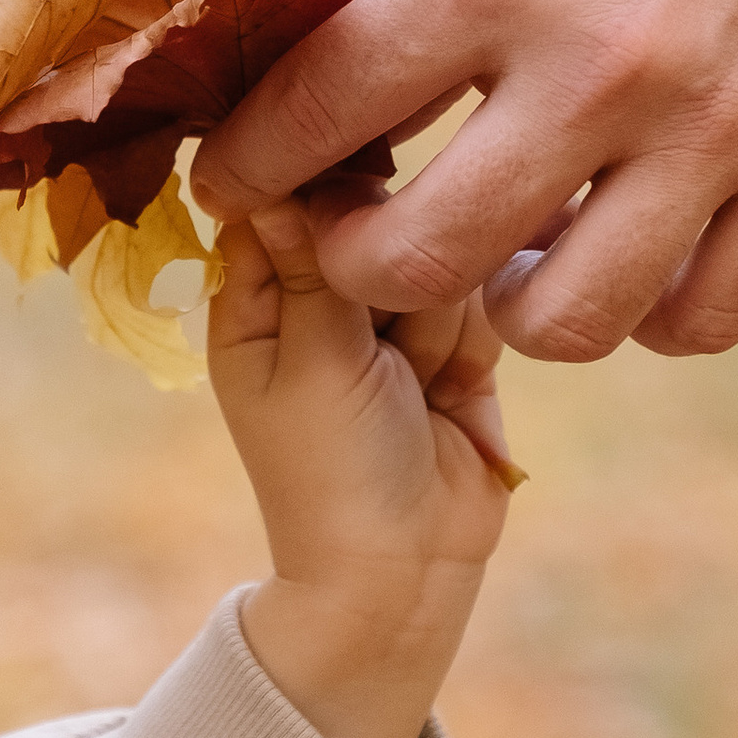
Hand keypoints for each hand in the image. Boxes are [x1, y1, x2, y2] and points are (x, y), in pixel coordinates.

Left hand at [196, 0, 737, 362]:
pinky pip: (703, 315)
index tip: (237, 179)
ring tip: (520, 257)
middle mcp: (600, 67)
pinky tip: (636, 262)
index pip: (326, 108)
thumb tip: (358, 80)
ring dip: (516, 302)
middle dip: (363, 265)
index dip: (255, 164)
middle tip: (367, 243)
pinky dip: (653, 312)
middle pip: (425, 257)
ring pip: (567, 320)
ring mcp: (717, 129)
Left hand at [208, 197, 517, 737]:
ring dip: (436, 320)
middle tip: (382, 346)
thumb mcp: (311, 359)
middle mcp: (323, 292)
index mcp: (256, 294)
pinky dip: (473, 340)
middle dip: (395, 271)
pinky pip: (482, 293)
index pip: (285, 194)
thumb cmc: (331, 472)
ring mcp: (394, 314)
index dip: (326, 198)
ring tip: (417, 388)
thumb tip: (277, 164)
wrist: (405, 573)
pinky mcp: (459, 337)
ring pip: (439, 247)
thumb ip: (312, 258)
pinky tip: (454, 390)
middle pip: (375, 212)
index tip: (353, 228)